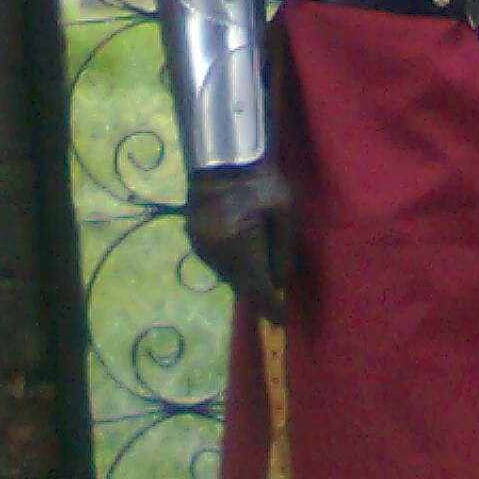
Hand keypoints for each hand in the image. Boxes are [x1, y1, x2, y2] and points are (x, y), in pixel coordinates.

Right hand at [185, 160, 293, 324]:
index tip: (280, 320)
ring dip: (243, 273)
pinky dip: (230, 260)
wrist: (224, 159)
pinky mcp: (193, 239)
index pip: (257, 288)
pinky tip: (239, 241)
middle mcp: (217, 251)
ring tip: (255, 252)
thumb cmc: (261, 182)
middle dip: (258, 286)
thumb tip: (281, 283)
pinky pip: (215, 261)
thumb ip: (284, 248)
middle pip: (242, 284)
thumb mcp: (285, 209)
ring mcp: (202, 246)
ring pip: (227, 275)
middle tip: (272, 279)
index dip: (270, 308)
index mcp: (242, 242)